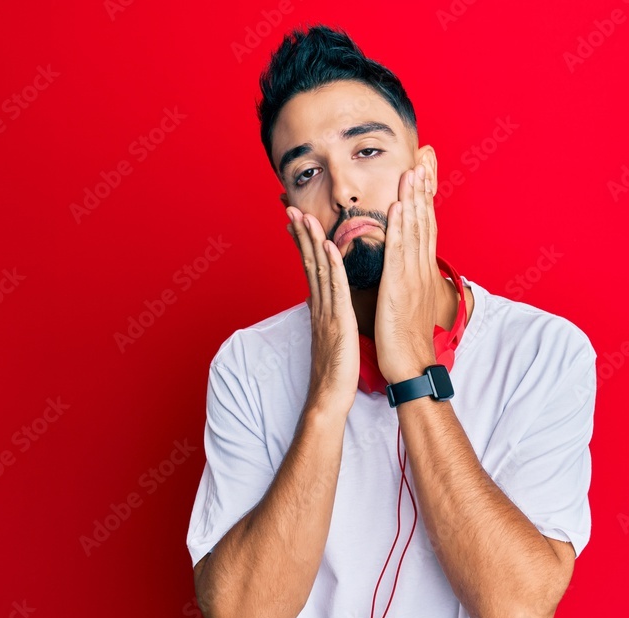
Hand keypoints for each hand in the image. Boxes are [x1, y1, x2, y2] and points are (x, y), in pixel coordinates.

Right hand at [286, 206, 358, 417]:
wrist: (329, 398)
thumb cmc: (334, 372)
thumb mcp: (329, 337)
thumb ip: (325, 316)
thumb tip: (321, 302)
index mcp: (319, 308)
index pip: (309, 269)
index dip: (302, 244)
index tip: (296, 222)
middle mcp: (319, 306)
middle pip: (308, 263)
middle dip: (300, 235)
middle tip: (290, 209)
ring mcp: (326, 313)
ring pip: (318, 270)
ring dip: (312, 241)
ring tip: (305, 217)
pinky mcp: (338, 322)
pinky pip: (335, 290)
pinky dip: (332, 266)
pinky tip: (328, 247)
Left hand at [374, 164, 438, 384]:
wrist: (410, 364)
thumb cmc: (406, 338)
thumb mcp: (409, 302)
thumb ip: (409, 280)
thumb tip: (407, 268)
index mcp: (421, 272)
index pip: (424, 228)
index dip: (424, 201)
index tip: (423, 175)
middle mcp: (420, 269)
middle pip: (424, 223)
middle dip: (423, 191)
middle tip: (422, 161)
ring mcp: (412, 277)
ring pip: (415, 231)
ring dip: (414, 199)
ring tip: (413, 172)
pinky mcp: (399, 287)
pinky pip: (400, 253)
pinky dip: (401, 228)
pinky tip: (400, 207)